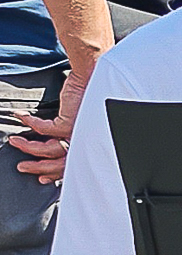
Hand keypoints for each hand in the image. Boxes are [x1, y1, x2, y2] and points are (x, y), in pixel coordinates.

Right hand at [10, 54, 85, 180]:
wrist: (93, 76)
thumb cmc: (85, 95)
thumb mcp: (75, 119)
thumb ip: (64, 133)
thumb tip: (51, 141)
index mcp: (85, 143)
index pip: (70, 165)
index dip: (54, 173)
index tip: (42, 178)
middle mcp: (83, 141)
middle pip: (59, 163)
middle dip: (38, 167)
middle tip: (23, 167)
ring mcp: (77, 133)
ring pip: (49, 150)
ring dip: (29, 147)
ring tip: (15, 141)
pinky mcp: (70, 122)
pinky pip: (44, 128)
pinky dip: (30, 123)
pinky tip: (21, 116)